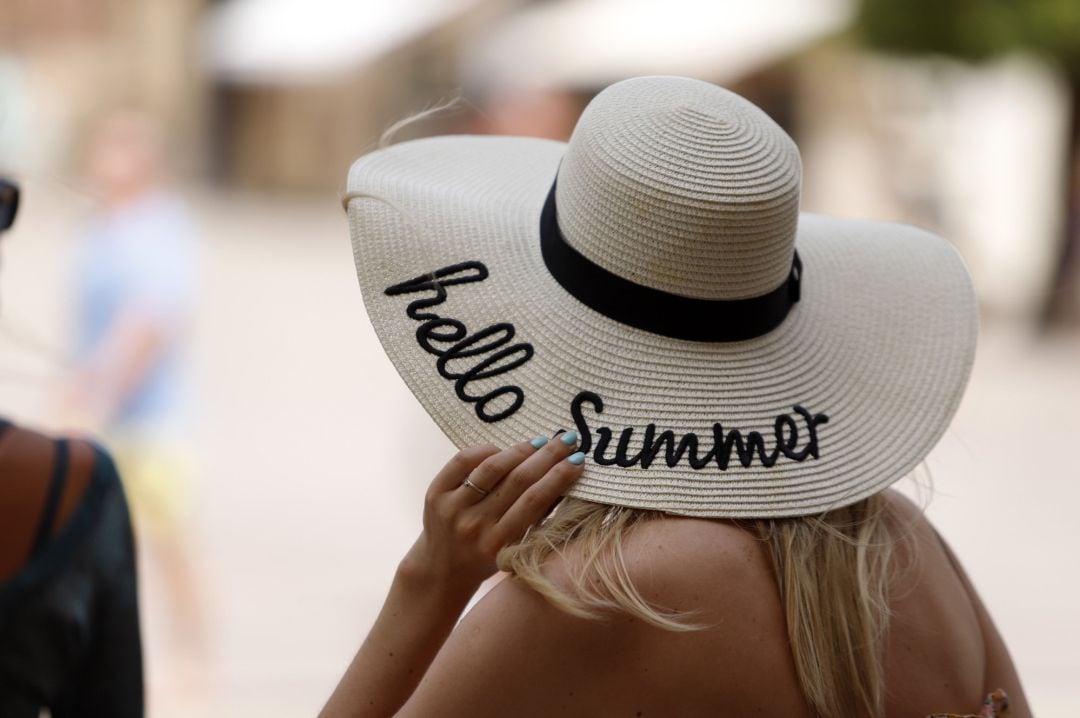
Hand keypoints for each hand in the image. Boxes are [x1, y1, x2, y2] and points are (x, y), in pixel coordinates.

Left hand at [401, 433, 585, 597]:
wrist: (441, 570)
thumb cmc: (488, 559)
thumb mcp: (515, 547)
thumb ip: (536, 517)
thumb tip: (564, 477)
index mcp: (498, 543)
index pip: (534, 501)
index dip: (558, 476)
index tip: (578, 460)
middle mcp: (474, 525)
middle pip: (517, 480)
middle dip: (547, 456)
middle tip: (567, 440)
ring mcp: (452, 508)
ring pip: (492, 468)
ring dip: (521, 450)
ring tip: (540, 441)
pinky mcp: (435, 494)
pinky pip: (463, 461)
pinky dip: (486, 450)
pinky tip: (502, 449)